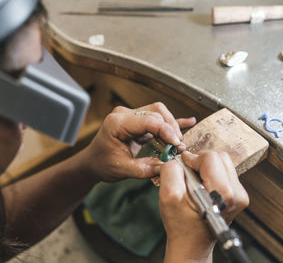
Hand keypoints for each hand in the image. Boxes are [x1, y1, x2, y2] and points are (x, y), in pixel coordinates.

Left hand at [81, 102, 195, 181]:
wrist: (93, 162)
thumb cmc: (102, 164)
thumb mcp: (122, 169)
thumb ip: (144, 168)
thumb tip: (167, 166)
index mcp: (117, 122)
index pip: (148, 121)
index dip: (166, 131)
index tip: (177, 145)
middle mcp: (125, 114)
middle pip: (156, 113)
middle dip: (171, 130)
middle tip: (179, 147)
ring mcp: (132, 115)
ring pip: (159, 113)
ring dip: (171, 127)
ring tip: (178, 143)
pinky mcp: (139, 120)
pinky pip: (158, 118)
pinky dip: (172, 122)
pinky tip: (188, 122)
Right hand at [159, 151, 248, 262]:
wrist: (192, 243)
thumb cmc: (181, 225)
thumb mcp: (169, 196)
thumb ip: (171, 172)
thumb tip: (177, 158)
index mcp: (223, 194)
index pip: (210, 158)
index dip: (192, 159)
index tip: (182, 165)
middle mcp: (236, 194)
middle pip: (219, 157)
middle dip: (200, 161)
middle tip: (187, 174)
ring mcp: (239, 194)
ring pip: (222, 162)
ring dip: (205, 167)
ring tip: (193, 181)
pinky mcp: (237, 194)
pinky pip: (224, 171)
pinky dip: (210, 173)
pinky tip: (200, 186)